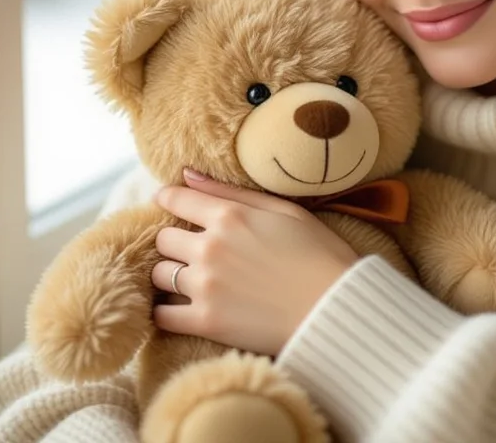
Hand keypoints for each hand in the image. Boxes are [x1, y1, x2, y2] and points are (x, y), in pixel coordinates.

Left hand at [151, 169, 359, 356]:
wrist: (337, 309)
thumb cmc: (321, 256)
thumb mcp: (284, 211)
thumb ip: (232, 192)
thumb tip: (187, 174)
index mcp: (230, 215)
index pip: (176, 199)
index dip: (169, 200)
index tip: (170, 206)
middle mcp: (211, 247)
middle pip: (163, 239)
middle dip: (174, 243)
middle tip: (192, 251)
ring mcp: (206, 285)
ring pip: (158, 274)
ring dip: (170, 276)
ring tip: (192, 281)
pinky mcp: (206, 321)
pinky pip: (162, 314)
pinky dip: (165, 312)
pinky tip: (181, 310)